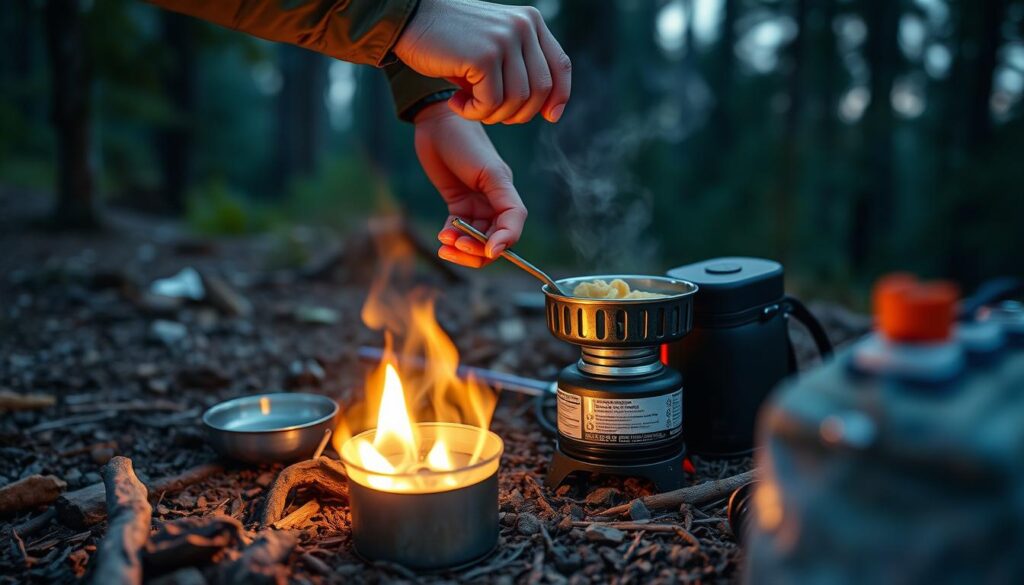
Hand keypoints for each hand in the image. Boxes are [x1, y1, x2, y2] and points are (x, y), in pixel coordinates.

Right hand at [395, 0, 570, 124]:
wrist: (409, 19)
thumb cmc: (449, 40)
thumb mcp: (493, 48)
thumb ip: (521, 68)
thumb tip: (552, 110)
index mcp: (530, 22)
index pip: (560, 66)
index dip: (559, 97)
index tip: (550, 117)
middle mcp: (523, 27)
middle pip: (541, 90)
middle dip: (517, 113)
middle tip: (487, 111)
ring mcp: (505, 40)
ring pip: (517, 101)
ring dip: (491, 115)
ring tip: (468, 105)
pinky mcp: (485, 56)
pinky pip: (491, 104)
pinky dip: (473, 113)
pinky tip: (455, 102)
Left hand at [414, 103, 525, 266]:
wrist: (438, 122)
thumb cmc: (466, 142)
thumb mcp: (490, 173)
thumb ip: (504, 205)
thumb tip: (500, 243)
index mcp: (506, 195)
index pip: (512, 229)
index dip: (502, 245)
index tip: (487, 252)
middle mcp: (494, 203)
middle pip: (492, 242)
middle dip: (476, 251)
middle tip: (455, 246)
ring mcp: (475, 205)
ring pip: (475, 241)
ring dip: (461, 248)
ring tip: (444, 243)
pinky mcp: (458, 204)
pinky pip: (458, 231)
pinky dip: (450, 239)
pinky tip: (441, 236)